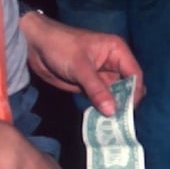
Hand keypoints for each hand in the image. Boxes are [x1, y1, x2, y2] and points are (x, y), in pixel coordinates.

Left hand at [20, 11, 144, 112]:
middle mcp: (114, 64)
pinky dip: (102, 108)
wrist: (34, 45)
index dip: (135, 92)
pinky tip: (101, 119)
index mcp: (117, 52)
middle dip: (125, 102)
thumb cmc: (60, 46)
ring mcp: (102, 75)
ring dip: (113, 107)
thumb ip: (97, 89)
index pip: (134, 74)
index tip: (129, 110)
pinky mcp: (91, 85)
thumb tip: (112, 111)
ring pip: (115, 95)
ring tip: (112, 123)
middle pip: (128, 86)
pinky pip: (102, 99)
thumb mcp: (80, 67)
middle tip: (121, 120)